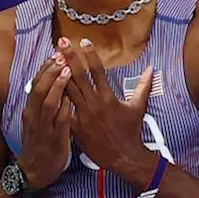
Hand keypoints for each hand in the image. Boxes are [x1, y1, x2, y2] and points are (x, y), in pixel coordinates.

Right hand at [17, 47, 73, 189]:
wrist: (35, 171)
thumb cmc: (40, 143)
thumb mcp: (38, 121)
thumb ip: (45, 103)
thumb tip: (52, 84)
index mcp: (30, 110)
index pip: (36, 84)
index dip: (45, 69)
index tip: (55, 54)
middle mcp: (34, 116)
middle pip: (39, 89)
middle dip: (50, 71)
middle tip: (62, 56)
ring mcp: (43, 128)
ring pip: (47, 103)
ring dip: (57, 86)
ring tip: (67, 72)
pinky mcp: (53, 140)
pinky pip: (59, 123)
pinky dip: (64, 110)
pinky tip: (72, 100)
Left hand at [63, 38, 155, 174]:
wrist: (124, 157)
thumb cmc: (131, 131)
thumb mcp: (138, 108)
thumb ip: (143, 86)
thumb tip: (151, 69)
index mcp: (108, 98)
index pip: (97, 71)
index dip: (90, 55)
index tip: (83, 41)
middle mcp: (94, 104)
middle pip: (78, 76)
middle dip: (69, 57)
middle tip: (61, 42)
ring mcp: (83, 116)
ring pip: (67, 91)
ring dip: (59, 74)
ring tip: (51, 60)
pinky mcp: (75, 127)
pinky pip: (63, 111)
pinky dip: (56, 99)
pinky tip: (47, 87)